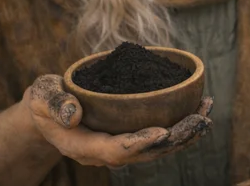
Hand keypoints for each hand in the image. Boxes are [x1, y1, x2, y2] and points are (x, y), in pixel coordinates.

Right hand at [26, 75, 213, 167]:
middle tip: (200, 120)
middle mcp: (104, 152)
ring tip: (206, 115)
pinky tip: (199, 111)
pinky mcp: (129, 136)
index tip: (164, 131)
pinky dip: (180, 127)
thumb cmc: (45, 100)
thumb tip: (72, 113)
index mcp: (83, 146)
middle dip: (175, 139)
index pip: (115, 150)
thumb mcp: (42, 97)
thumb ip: (54, 104)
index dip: (140, 143)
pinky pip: (158, 138)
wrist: (47, 111)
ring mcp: (118, 146)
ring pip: (156, 148)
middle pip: (144, 153)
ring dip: (184, 134)